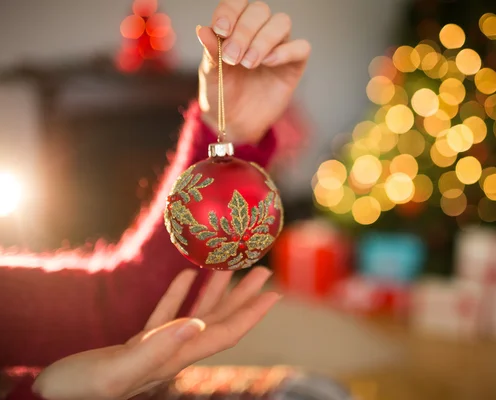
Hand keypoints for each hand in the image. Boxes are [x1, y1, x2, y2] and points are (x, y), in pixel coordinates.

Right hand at [33, 267, 278, 399]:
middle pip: (218, 320)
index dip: (252, 313)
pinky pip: (166, 313)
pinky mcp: (135, 344)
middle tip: (261, 270)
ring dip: (214, 290)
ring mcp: (155, 347)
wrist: (49, 399)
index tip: (273, 293)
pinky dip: (179, 294)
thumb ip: (157, 348)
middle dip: (243, 296)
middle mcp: (172, 351)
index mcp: (174, 357)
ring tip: (227, 263)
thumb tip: (197, 323)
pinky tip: (186, 276)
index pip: (225, 333)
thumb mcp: (117, 371)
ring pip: (195, 313)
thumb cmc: (79, 391)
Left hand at [197, 0, 310, 143]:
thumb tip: (203, 30)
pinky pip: (301, 47)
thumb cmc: (221, 93)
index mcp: (235, 27)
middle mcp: (258, 31)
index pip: (237, 4)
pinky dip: (286, 51)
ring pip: (281, 22)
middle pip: (260, 10)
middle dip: (245, 31)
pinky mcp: (294, 64)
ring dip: (264, 40)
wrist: (234, 121)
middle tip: (233, 57)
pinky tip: (268, 63)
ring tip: (249, 63)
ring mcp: (279, 46)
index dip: (230, 12)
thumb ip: (210, 52)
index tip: (221, 31)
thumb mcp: (211, 74)